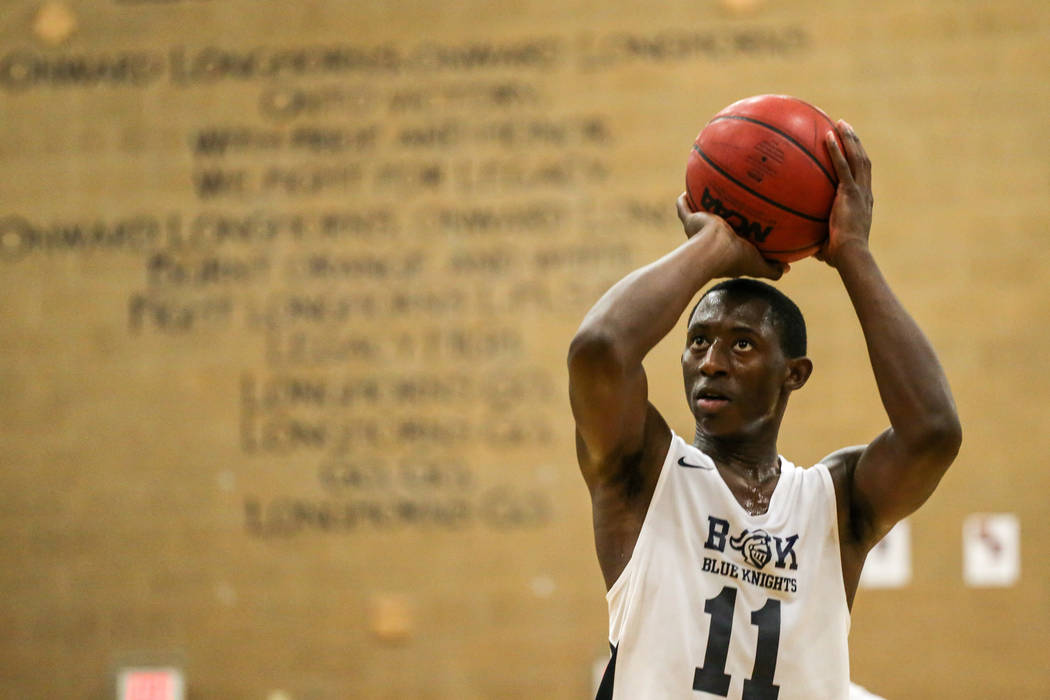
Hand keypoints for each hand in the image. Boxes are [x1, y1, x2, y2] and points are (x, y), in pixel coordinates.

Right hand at [676, 193, 785, 279]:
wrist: (713, 250)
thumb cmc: (735, 258)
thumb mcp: (758, 265)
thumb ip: (772, 268)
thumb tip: (787, 267)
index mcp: (724, 252)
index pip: (730, 244)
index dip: (736, 240)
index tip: (744, 231)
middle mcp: (708, 242)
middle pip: (714, 230)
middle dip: (719, 222)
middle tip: (729, 211)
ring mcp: (697, 230)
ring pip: (698, 217)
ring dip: (701, 209)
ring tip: (709, 196)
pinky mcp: (690, 220)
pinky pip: (683, 207)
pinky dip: (684, 200)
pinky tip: (687, 190)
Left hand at [818, 120, 873, 266]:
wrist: (851, 255)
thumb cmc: (840, 256)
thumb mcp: (827, 243)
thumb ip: (815, 238)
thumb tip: (795, 243)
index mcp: (863, 203)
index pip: (861, 176)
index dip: (857, 161)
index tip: (850, 149)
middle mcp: (865, 193)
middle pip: (862, 161)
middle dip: (854, 142)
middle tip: (845, 127)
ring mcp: (859, 191)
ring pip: (857, 158)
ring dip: (849, 139)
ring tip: (841, 123)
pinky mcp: (850, 193)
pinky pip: (842, 166)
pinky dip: (837, 150)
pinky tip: (828, 136)